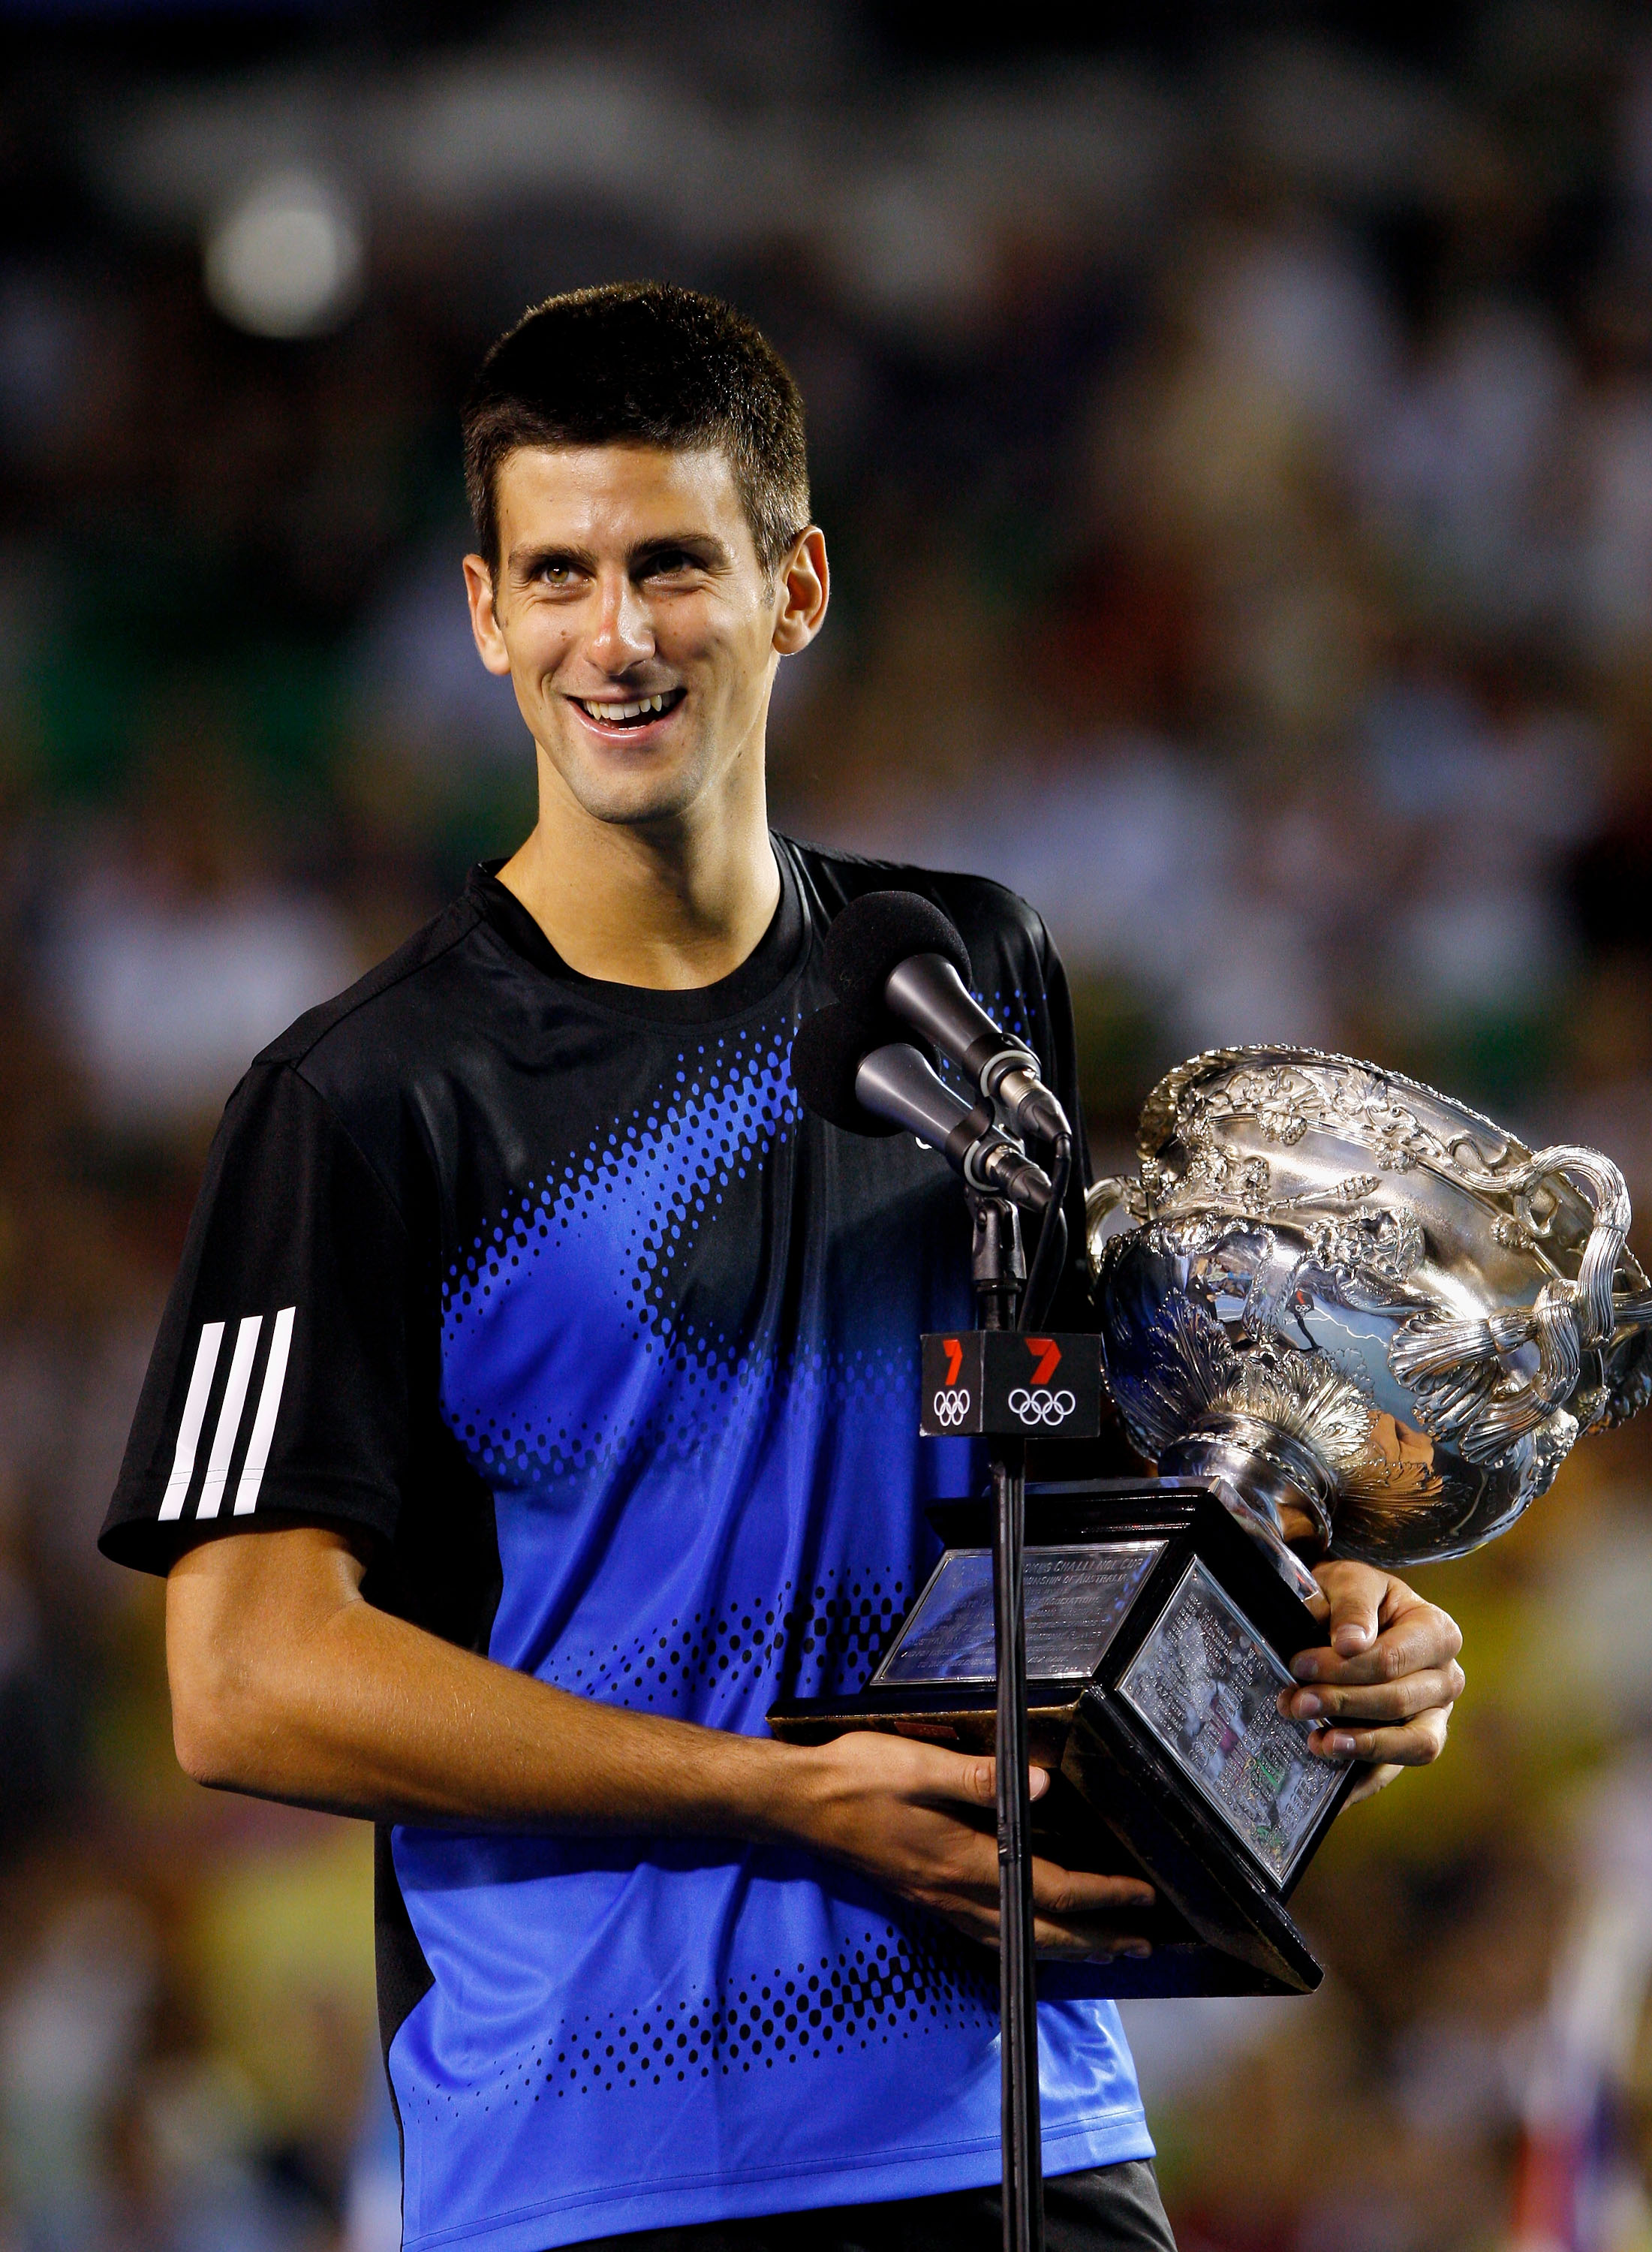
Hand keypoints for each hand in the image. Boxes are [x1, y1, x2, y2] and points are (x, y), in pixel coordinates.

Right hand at [794, 1730, 1154, 1960]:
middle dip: (1098, 1938)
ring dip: (1067, 1947)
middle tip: (1143, 1942)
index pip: (1050, 1890)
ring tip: (1105, 1948)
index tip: (1142, 1895)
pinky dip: (1025, 1941)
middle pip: (1041, 1931)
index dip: (1102, 1896)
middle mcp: (956, 1896)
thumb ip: (981, 1779)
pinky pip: (989, 1935)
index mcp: (963, 1864)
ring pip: (1018, 1940)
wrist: (801, 1805)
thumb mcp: (919, 1767)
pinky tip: (1032, 1934)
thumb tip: (1040, 1786)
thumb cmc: (858, 1779)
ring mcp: (940, 1904)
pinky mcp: (926, 1899)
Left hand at [1276, 1560, 1463, 1806]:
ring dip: (1362, 1745)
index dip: (1345, 1667)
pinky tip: (1329, 1778)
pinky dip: (1363, 1779)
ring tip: (1317, 1743)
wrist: (1348, 1611)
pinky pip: (1396, 1771)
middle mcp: (1446, 1677)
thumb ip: (1352, 1605)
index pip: (1392, 1658)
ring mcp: (1435, 1715)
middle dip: (1341, 1703)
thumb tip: (1349, 1642)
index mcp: (1437, 1632)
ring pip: (1412, 1743)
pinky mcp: (1412, 1745)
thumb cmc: (1354, 1596)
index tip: (1300, 1665)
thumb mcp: (1350, 1582)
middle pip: (1398, 1700)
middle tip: (1296, 1702)